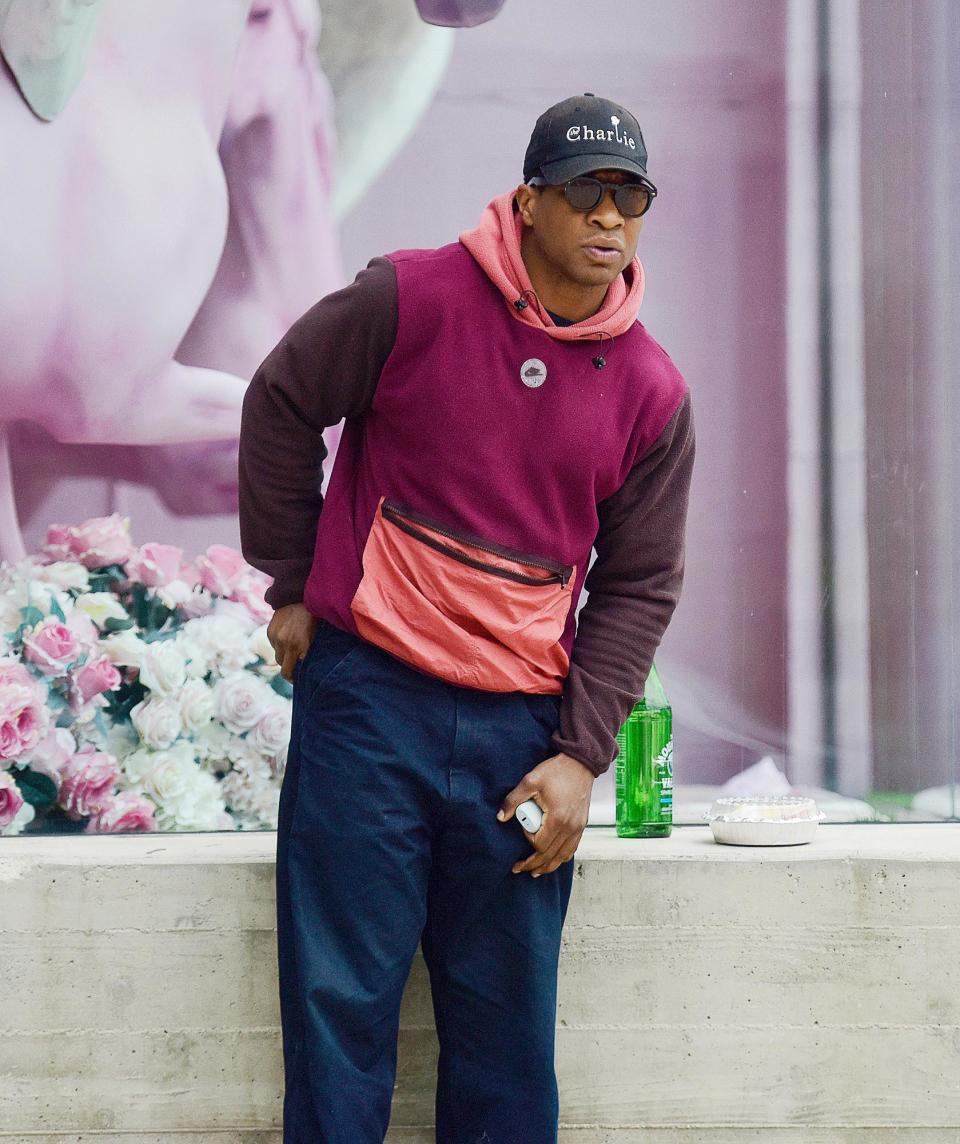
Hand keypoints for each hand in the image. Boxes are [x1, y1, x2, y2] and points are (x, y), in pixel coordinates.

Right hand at [267, 603, 317, 680]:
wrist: (299, 596)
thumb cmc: (314, 617)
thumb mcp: (316, 636)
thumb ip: (308, 652)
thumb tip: (303, 666)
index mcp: (299, 645)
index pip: (288, 673)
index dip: (292, 678)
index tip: (297, 679)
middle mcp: (285, 643)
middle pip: (282, 666)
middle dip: (289, 667)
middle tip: (296, 663)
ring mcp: (276, 637)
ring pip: (278, 656)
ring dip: (284, 654)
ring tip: (294, 644)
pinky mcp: (270, 631)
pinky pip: (273, 644)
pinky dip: (279, 644)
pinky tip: (288, 634)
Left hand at [497, 752, 593, 876]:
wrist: (580, 764)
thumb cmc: (557, 771)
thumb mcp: (530, 781)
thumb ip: (514, 799)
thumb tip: (501, 817)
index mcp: (557, 819)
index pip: (539, 843)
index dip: (528, 841)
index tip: (523, 830)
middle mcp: (570, 828)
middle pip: (550, 856)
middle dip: (533, 864)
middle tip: (518, 868)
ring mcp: (578, 828)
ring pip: (562, 856)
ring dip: (548, 866)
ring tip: (535, 872)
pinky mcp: (581, 825)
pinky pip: (572, 849)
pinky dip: (561, 858)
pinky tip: (554, 860)